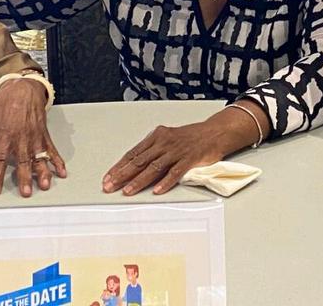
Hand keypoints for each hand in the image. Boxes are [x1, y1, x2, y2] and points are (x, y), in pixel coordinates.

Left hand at [0, 78, 66, 196]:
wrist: (23, 88)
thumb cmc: (5, 104)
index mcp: (5, 135)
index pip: (0, 159)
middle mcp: (21, 137)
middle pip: (22, 161)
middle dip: (24, 177)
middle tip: (26, 192)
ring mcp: (34, 136)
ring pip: (39, 157)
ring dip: (42, 172)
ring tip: (45, 185)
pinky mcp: (43, 134)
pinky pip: (51, 150)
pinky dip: (57, 161)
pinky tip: (61, 172)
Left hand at [103, 103, 267, 195]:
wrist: (214, 132)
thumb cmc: (191, 138)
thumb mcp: (168, 139)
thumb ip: (154, 151)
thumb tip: (135, 167)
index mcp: (156, 137)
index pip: (133, 153)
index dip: (119, 166)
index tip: (108, 177)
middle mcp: (164, 142)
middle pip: (139, 160)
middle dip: (122, 175)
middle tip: (110, 186)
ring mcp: (176, 150)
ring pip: (154, 167)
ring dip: (139, 181)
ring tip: (127, 191)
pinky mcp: (189, 158)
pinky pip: (175, 171)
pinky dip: (165, 182)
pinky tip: (156, 190)